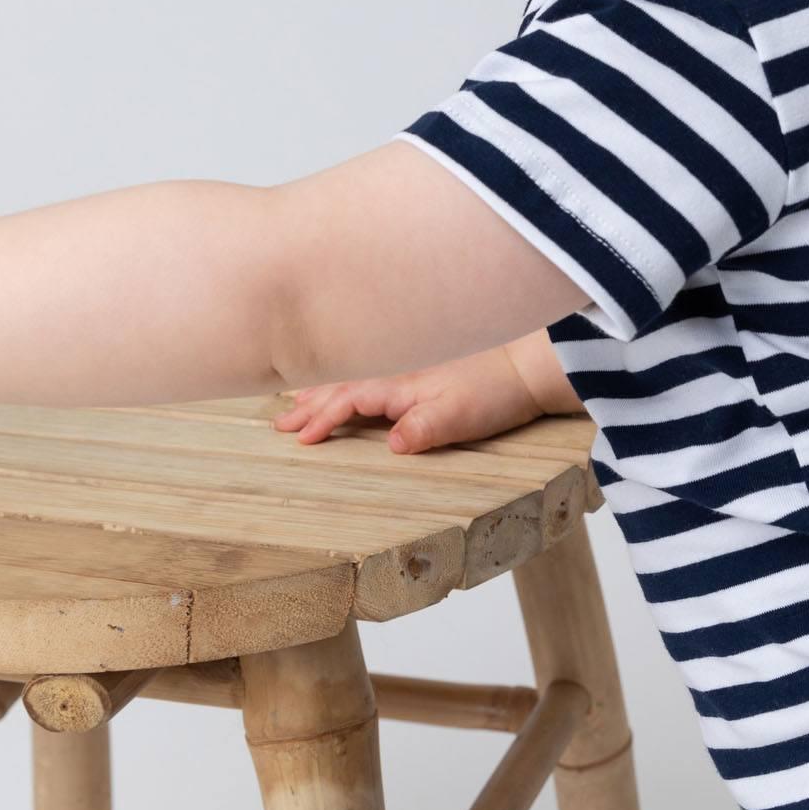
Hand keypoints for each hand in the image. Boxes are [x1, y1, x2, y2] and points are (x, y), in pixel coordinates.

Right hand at [275, 343, 544, 454]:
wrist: (530, 366)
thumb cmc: (496, 393)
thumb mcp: (460, 417)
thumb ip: (423, 429)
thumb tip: (392, 443)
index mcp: (399, 383)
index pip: (348, 400)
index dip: (322, 419)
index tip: (298, 439)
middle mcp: (398, 369)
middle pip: (342, 384)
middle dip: (308, 403)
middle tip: (278, 423)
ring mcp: (409, 366)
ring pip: (354, 375)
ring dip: (323, 388)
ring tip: (295, 399)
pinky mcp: (423, 367)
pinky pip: (372, 372)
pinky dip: (349, 379)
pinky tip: (346, 383)